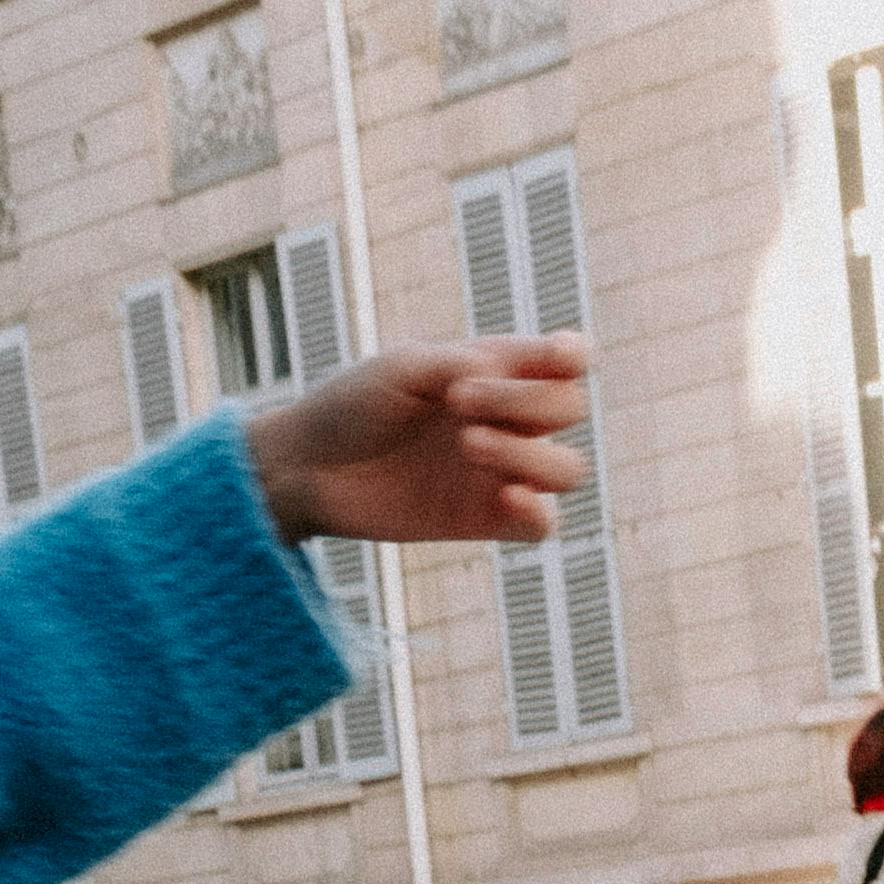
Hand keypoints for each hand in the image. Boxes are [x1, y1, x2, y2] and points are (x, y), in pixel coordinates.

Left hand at [248, 336, 585, 551]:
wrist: (310, 468)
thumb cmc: (352, 405)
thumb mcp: (403, 369)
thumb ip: (460, 364)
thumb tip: (509, 374)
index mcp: (493, 372)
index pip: (563, 362)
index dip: (573, 356)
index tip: (555, 357)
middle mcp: (506, 421)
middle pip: (569, 408)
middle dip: (526, 400)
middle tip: (458, 401)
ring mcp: (499, 473)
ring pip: (567, 469)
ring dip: (529, 453)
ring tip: (467, 445)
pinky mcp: (485, 521)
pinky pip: (543, 526)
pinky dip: (537, 511)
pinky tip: (504, 496)